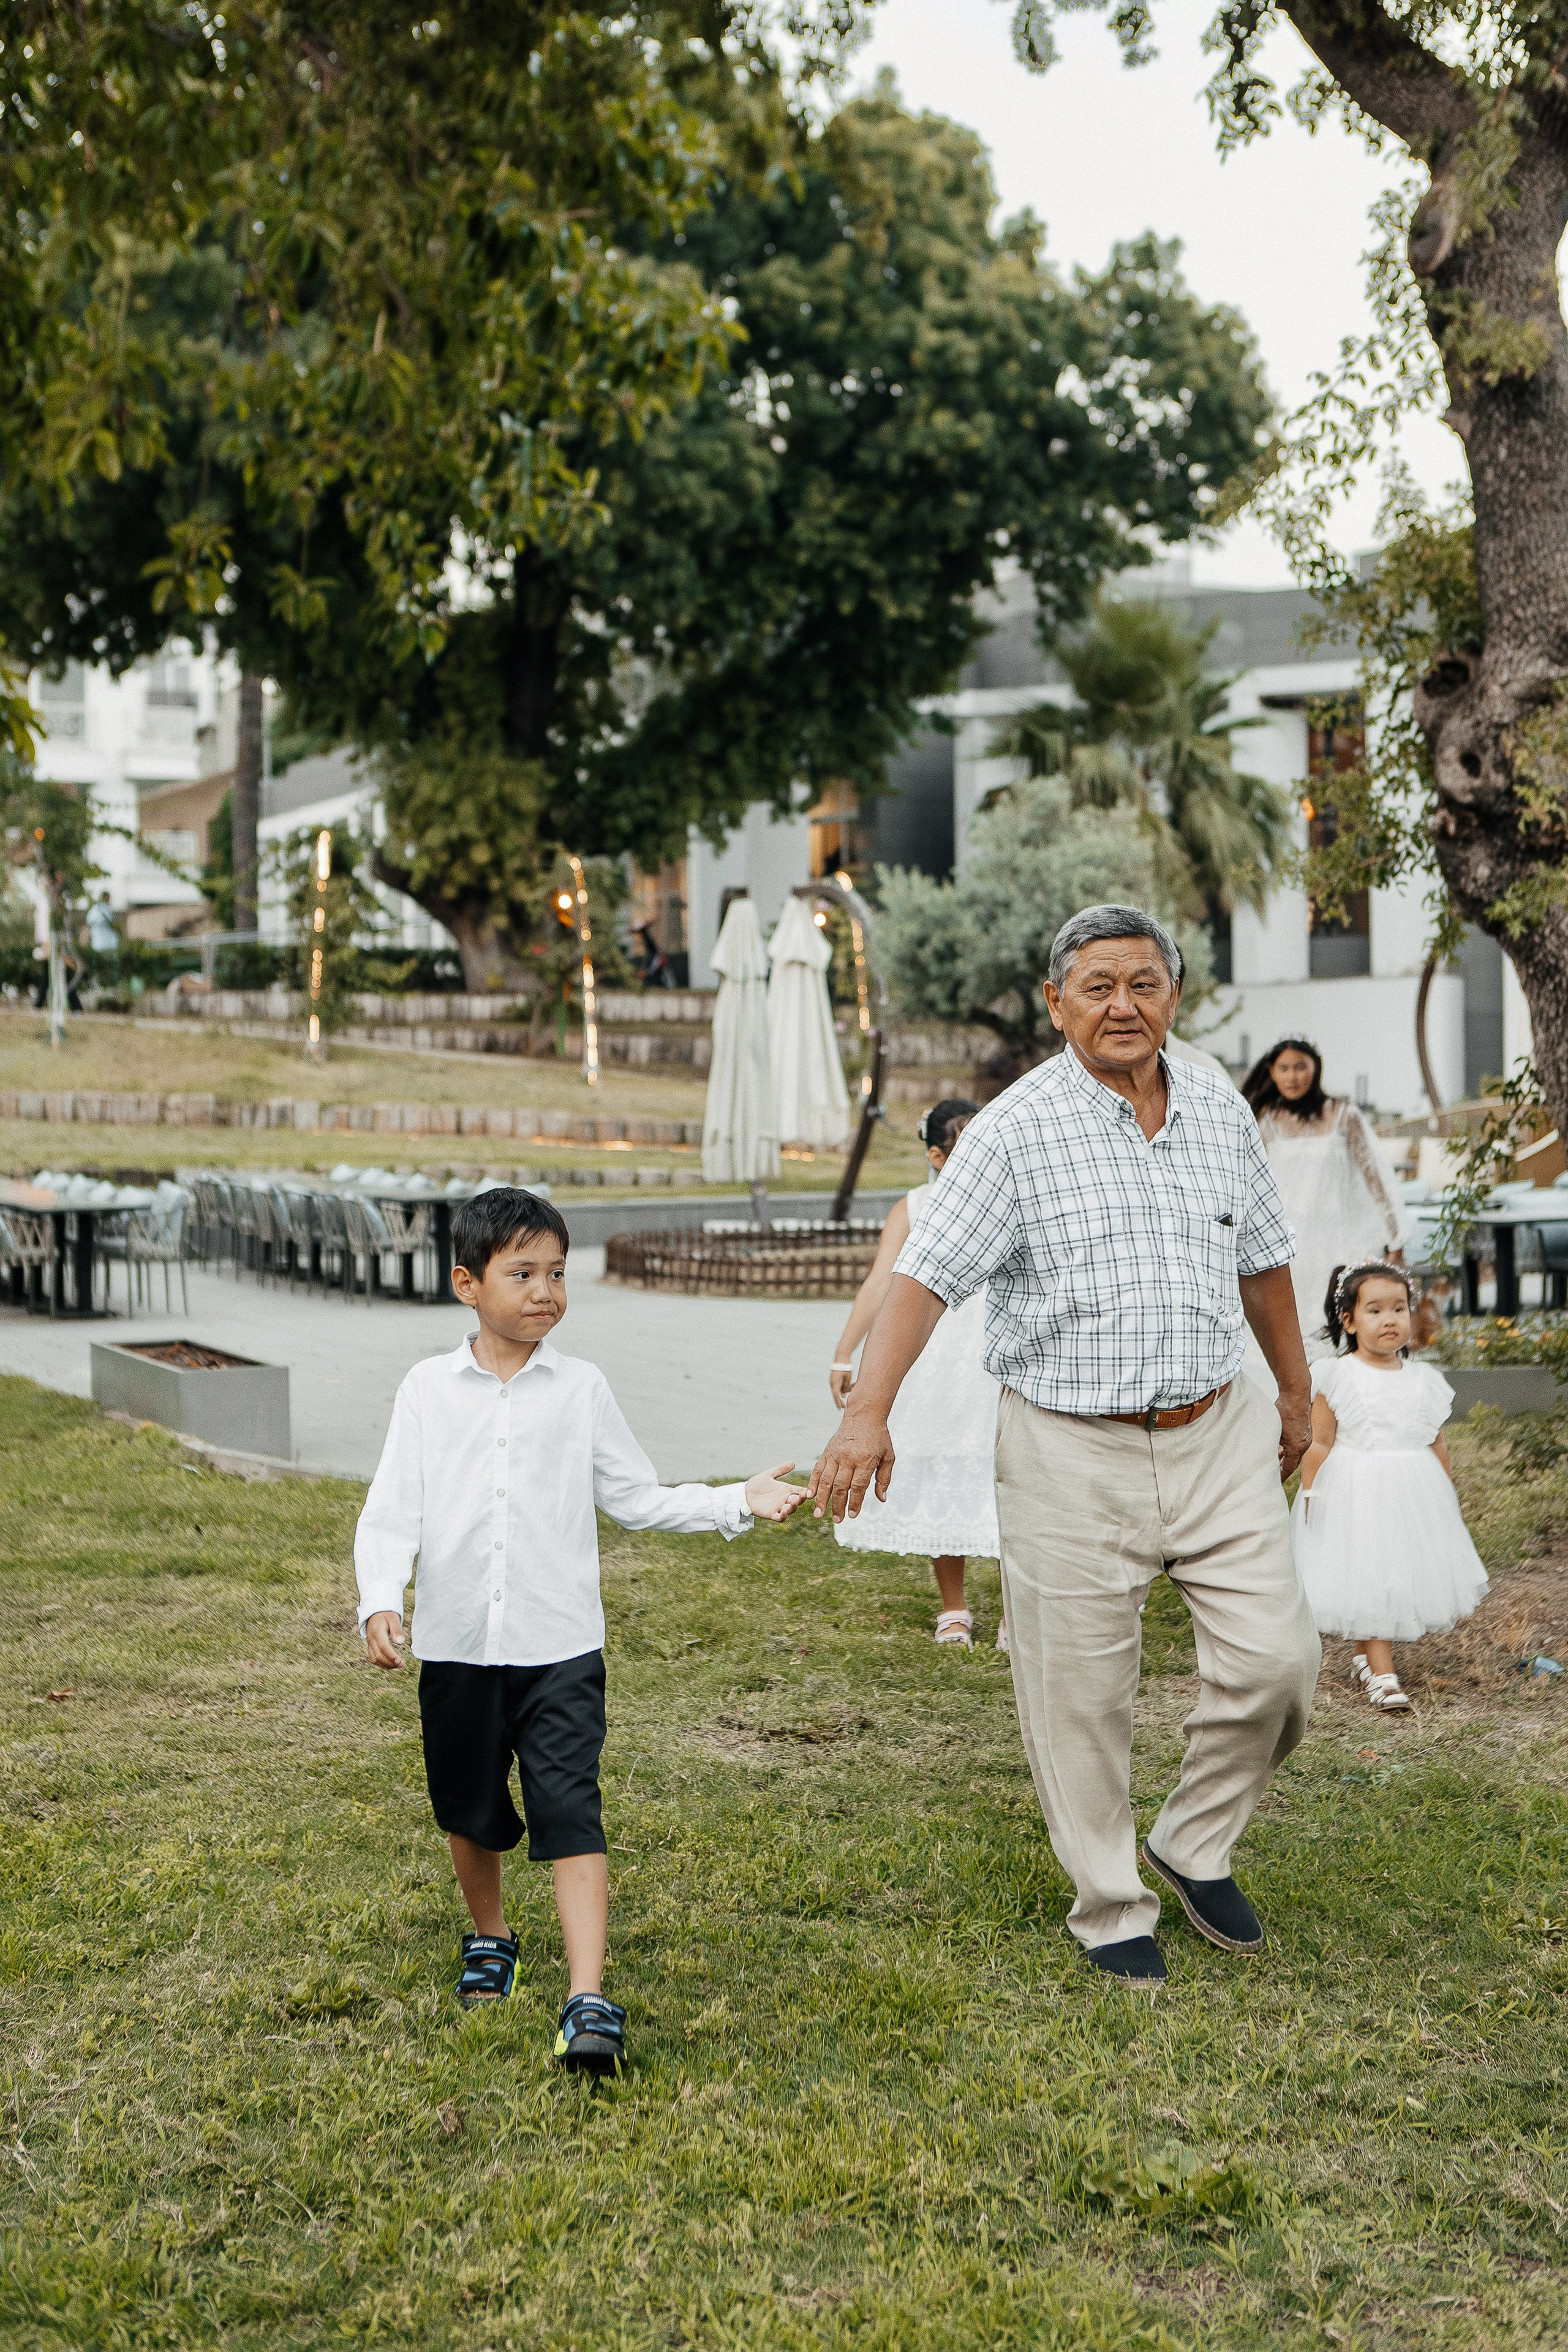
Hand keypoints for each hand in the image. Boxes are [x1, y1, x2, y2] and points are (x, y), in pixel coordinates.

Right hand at [365, 1610, 405, 1668]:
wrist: (375, 1613)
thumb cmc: (386, 1615)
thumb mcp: (393, 1619)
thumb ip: (397, 1630)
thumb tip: (400, 1642)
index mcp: (377, 1633)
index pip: (383, 1647)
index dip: (391, 1656)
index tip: (400, 1661)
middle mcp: (371, 1640)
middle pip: (378, 1656)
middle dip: (390, 1663)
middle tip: (402, 1664)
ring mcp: (369, 1644)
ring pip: (375, 1659)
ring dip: (386, 1665)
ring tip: (398, 1665)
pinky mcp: (370, 1647)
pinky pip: (373, 1658)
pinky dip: (381, 1663)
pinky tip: (391, 1664)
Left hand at [745, 1461, 805, 1521]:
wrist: (744, 1493)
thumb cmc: (757, 1484)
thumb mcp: (769, 1474)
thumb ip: (780, 1469)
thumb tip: (793, 1463)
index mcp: (786, 1490)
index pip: (800, 1491)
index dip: (805, 1491)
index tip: (808, 1490)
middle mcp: (785, 1499)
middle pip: (798, 1501)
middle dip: (800, 1499)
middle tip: (799, 1497)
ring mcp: (779, 1507)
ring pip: (791, 1510)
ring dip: (792, 1508)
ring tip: (790, 1504)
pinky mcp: (771, 1514)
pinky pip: (780, 1518)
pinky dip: (782, 1516)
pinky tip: (782, 1512)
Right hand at [808, 1406, 894, 1522]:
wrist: (864, 1415)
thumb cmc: (879, 1438)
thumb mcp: (888, 1457)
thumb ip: (884, 1478)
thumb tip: (881, 1499)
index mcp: (865, 1460)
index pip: (858, 1486)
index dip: (855, 1502)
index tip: (852, 1515)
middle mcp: (848, 1458)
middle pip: (841, 1486)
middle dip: (837, 1505)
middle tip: (837, 1520)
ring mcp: (835, 1454)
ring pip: (826, 1480)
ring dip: (822, 1499)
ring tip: (819, 1514)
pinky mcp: (827, 1452)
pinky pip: (818, 1470)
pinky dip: (813, 1483)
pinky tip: (810, 1495)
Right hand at [829, 1364, 853, 1408]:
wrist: (841, 1357)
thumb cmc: (846, 1368)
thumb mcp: (848, 1378)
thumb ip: (845, 1387)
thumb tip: (843, 1395)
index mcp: (835, 1383)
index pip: (836, 1396)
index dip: (839, 1402)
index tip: (842, 1408)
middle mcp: (832, 1383)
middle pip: (836, 1394)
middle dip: (840, 1401)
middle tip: (844, 1408)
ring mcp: (832, 1381)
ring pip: (838, 1390)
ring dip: (845, 1390)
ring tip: (853, 1386)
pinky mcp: (834, 1379)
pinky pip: (838, 1386)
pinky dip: (844, 1387)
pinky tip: (850, 1386)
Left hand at [1276, 1389, 1310, 1482]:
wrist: (1296, 1394)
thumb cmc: (1284, 1410)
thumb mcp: (1274, 1430)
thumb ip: (1273, 1445)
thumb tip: (1268, 1455)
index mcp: (1296, 1447)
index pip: (1289, 1468)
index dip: (1281, 1476)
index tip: (1274, 1481)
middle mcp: (1304, 1444)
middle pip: (1293, 1463)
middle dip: (1283, 1468)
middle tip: (1272, 1474)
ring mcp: (1307, 1438)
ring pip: (1295, 1454)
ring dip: (1286, 1458)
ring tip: (1276, 1459)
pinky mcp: (1306, 1431)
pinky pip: (1298, 1446)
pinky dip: (1290, 1449)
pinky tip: (1282, 1447)